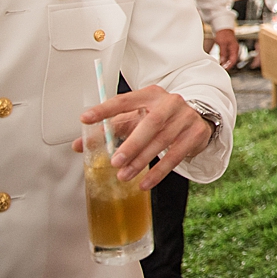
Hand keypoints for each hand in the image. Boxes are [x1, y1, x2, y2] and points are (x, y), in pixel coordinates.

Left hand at [74, 86, 212, 188]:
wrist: (196, 117)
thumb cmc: (159, 118)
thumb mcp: (136, 118)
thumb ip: (109, 129)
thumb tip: (79, 146)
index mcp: (150, 95)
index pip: (124, 100)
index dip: (105, 109)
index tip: (85, 119)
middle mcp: (170, 103)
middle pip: (151, 123)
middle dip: (132, 144)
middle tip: (115, 161)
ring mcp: (185, 118)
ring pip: (163, 141)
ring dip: (142, 161)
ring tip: (124, 176)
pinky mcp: (195, 134)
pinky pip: (176, 155)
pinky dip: (159, 171)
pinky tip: (145, 182)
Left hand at [214, 28, 239, 68]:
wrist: (222, 27)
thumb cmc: (223, 33)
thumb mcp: (222, 43)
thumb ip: (223, 53)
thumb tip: (222, 61)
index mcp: (235, 48)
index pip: (233, 60)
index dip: (229, 65)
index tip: (224, 69)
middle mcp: (234, 49)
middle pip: (232, 60)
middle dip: (227, 65)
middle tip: (222, 70)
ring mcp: (231, 49)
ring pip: (229, 58)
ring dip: (225, 63)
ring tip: (220, 67)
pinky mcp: (228, 48)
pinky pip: (227, 56)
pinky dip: (224, 59)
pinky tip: (220, 61)